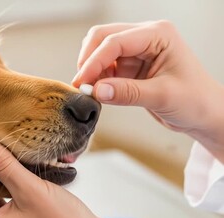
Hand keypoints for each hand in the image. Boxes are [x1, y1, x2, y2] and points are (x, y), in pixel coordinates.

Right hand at [72, 21, 223, 159]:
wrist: (204, 113)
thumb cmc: (196, 101)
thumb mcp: (162, 97)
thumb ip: (128, 93)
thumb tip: (97, 91)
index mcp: (159, 35)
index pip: (116, 41)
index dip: (94, 61)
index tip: (82, 82)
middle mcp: (146, 37)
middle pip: (102, 37)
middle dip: (88, 60)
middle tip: (82, 85)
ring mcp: (137, 50)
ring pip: (99, 49)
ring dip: (91, 68)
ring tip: (91, 90)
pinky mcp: (130, 64)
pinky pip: (104, 65)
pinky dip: (97, 77)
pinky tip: (99, 91)